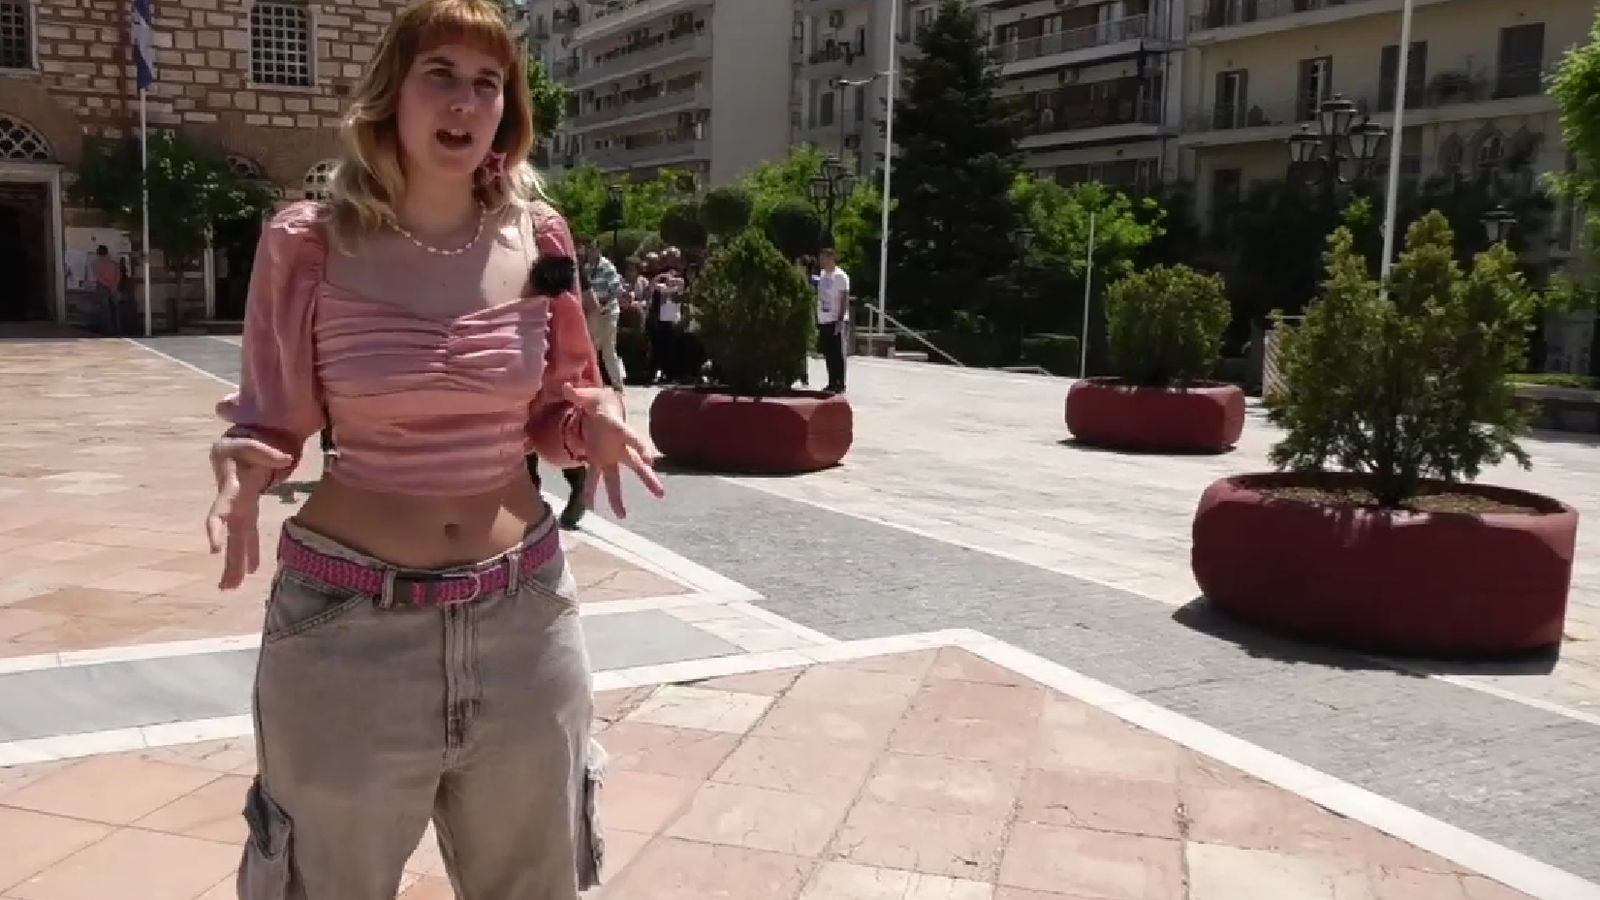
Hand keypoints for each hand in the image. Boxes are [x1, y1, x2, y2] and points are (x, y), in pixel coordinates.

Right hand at [205, 438, 292, 590]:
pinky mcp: (248, 511)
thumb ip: (266, 451)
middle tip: (227, 586)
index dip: (216, 530)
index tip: (214, 549)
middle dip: (229, 560)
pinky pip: (247, 535)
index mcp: (230, 489)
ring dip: (235, 563)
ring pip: (237, 540)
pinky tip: (250, 570)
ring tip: (230, 587)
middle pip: (230, 536)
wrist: (236, 447)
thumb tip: (285, 459)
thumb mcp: (251, 443)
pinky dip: (248, 552)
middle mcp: (232, 504)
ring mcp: (239, 510)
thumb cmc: (242, 444)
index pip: (220, 512)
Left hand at [560, 383, 663, 516]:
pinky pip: (595, 478)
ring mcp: (609, 456)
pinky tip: (589, 508)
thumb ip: (579, 395)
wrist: (601, 408)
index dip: (640, 446)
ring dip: (617, 496)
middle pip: (635, 464)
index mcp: (618, 428)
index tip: (650, 459)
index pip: (631, 437)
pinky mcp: (598, 461)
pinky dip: (591, 492)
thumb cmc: (599, 401)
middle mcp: (618, 446)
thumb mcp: (590, 396)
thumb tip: (566, 388)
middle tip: (660, 493)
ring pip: (616, 478)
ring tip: (622, 515)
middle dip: (646, 478)